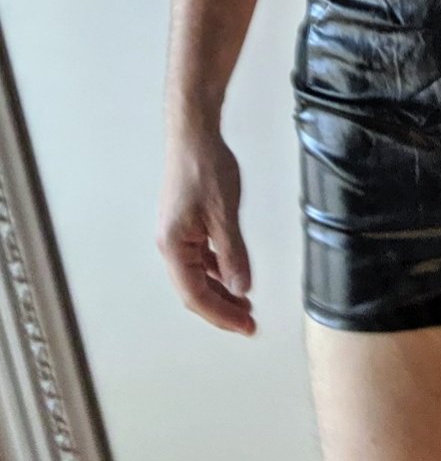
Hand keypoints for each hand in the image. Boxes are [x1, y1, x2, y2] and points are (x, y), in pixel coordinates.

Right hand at [156, 131, 255, 336]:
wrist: (194, 134)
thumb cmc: (204, 167)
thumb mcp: (224, 214)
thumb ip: (233, 254)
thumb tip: (241, 288)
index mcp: (173, 246)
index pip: (196, 295)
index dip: (222, 314)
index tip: (246, 325)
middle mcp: (171, 244)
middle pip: (195, 289)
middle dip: (222, 307)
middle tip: (249, 321)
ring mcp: (177, 234)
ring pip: (198, 274)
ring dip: (221, 289)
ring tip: (245, 302)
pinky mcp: (186, 223)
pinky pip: (201, 257)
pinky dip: (218, 269)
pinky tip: (234, 272)